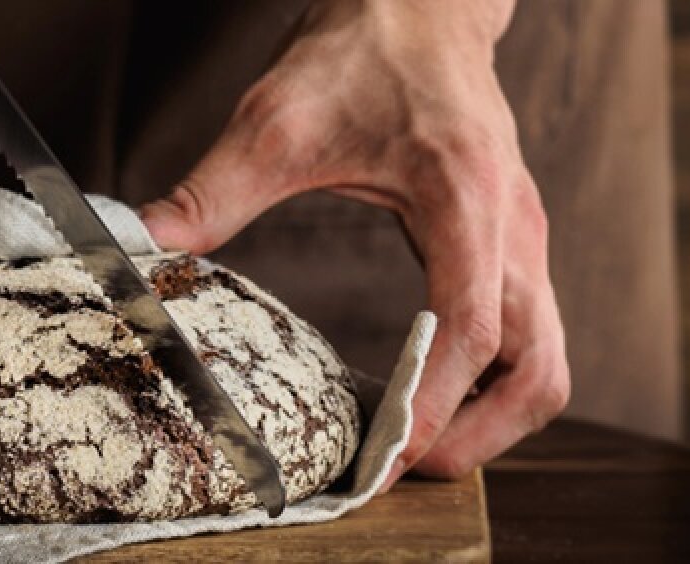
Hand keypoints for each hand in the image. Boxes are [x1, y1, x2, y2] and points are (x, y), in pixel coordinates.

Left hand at [139, 0, 569, 489]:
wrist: (417, 5)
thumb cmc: (362, 52)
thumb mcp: (275, 120)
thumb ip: (212, 190)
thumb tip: (143, 245)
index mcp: (466, 199)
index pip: (473, 331)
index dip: (434, 407)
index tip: (385, 460)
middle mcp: (513, 228)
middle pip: (540, 371)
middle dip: (482, 438)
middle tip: (405, 470)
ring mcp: (524, 238)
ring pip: (545, 361)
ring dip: (494, 419)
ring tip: (415, 446)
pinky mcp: (513, 242)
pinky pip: (528, 335)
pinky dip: (490, 383)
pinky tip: (426, 393)